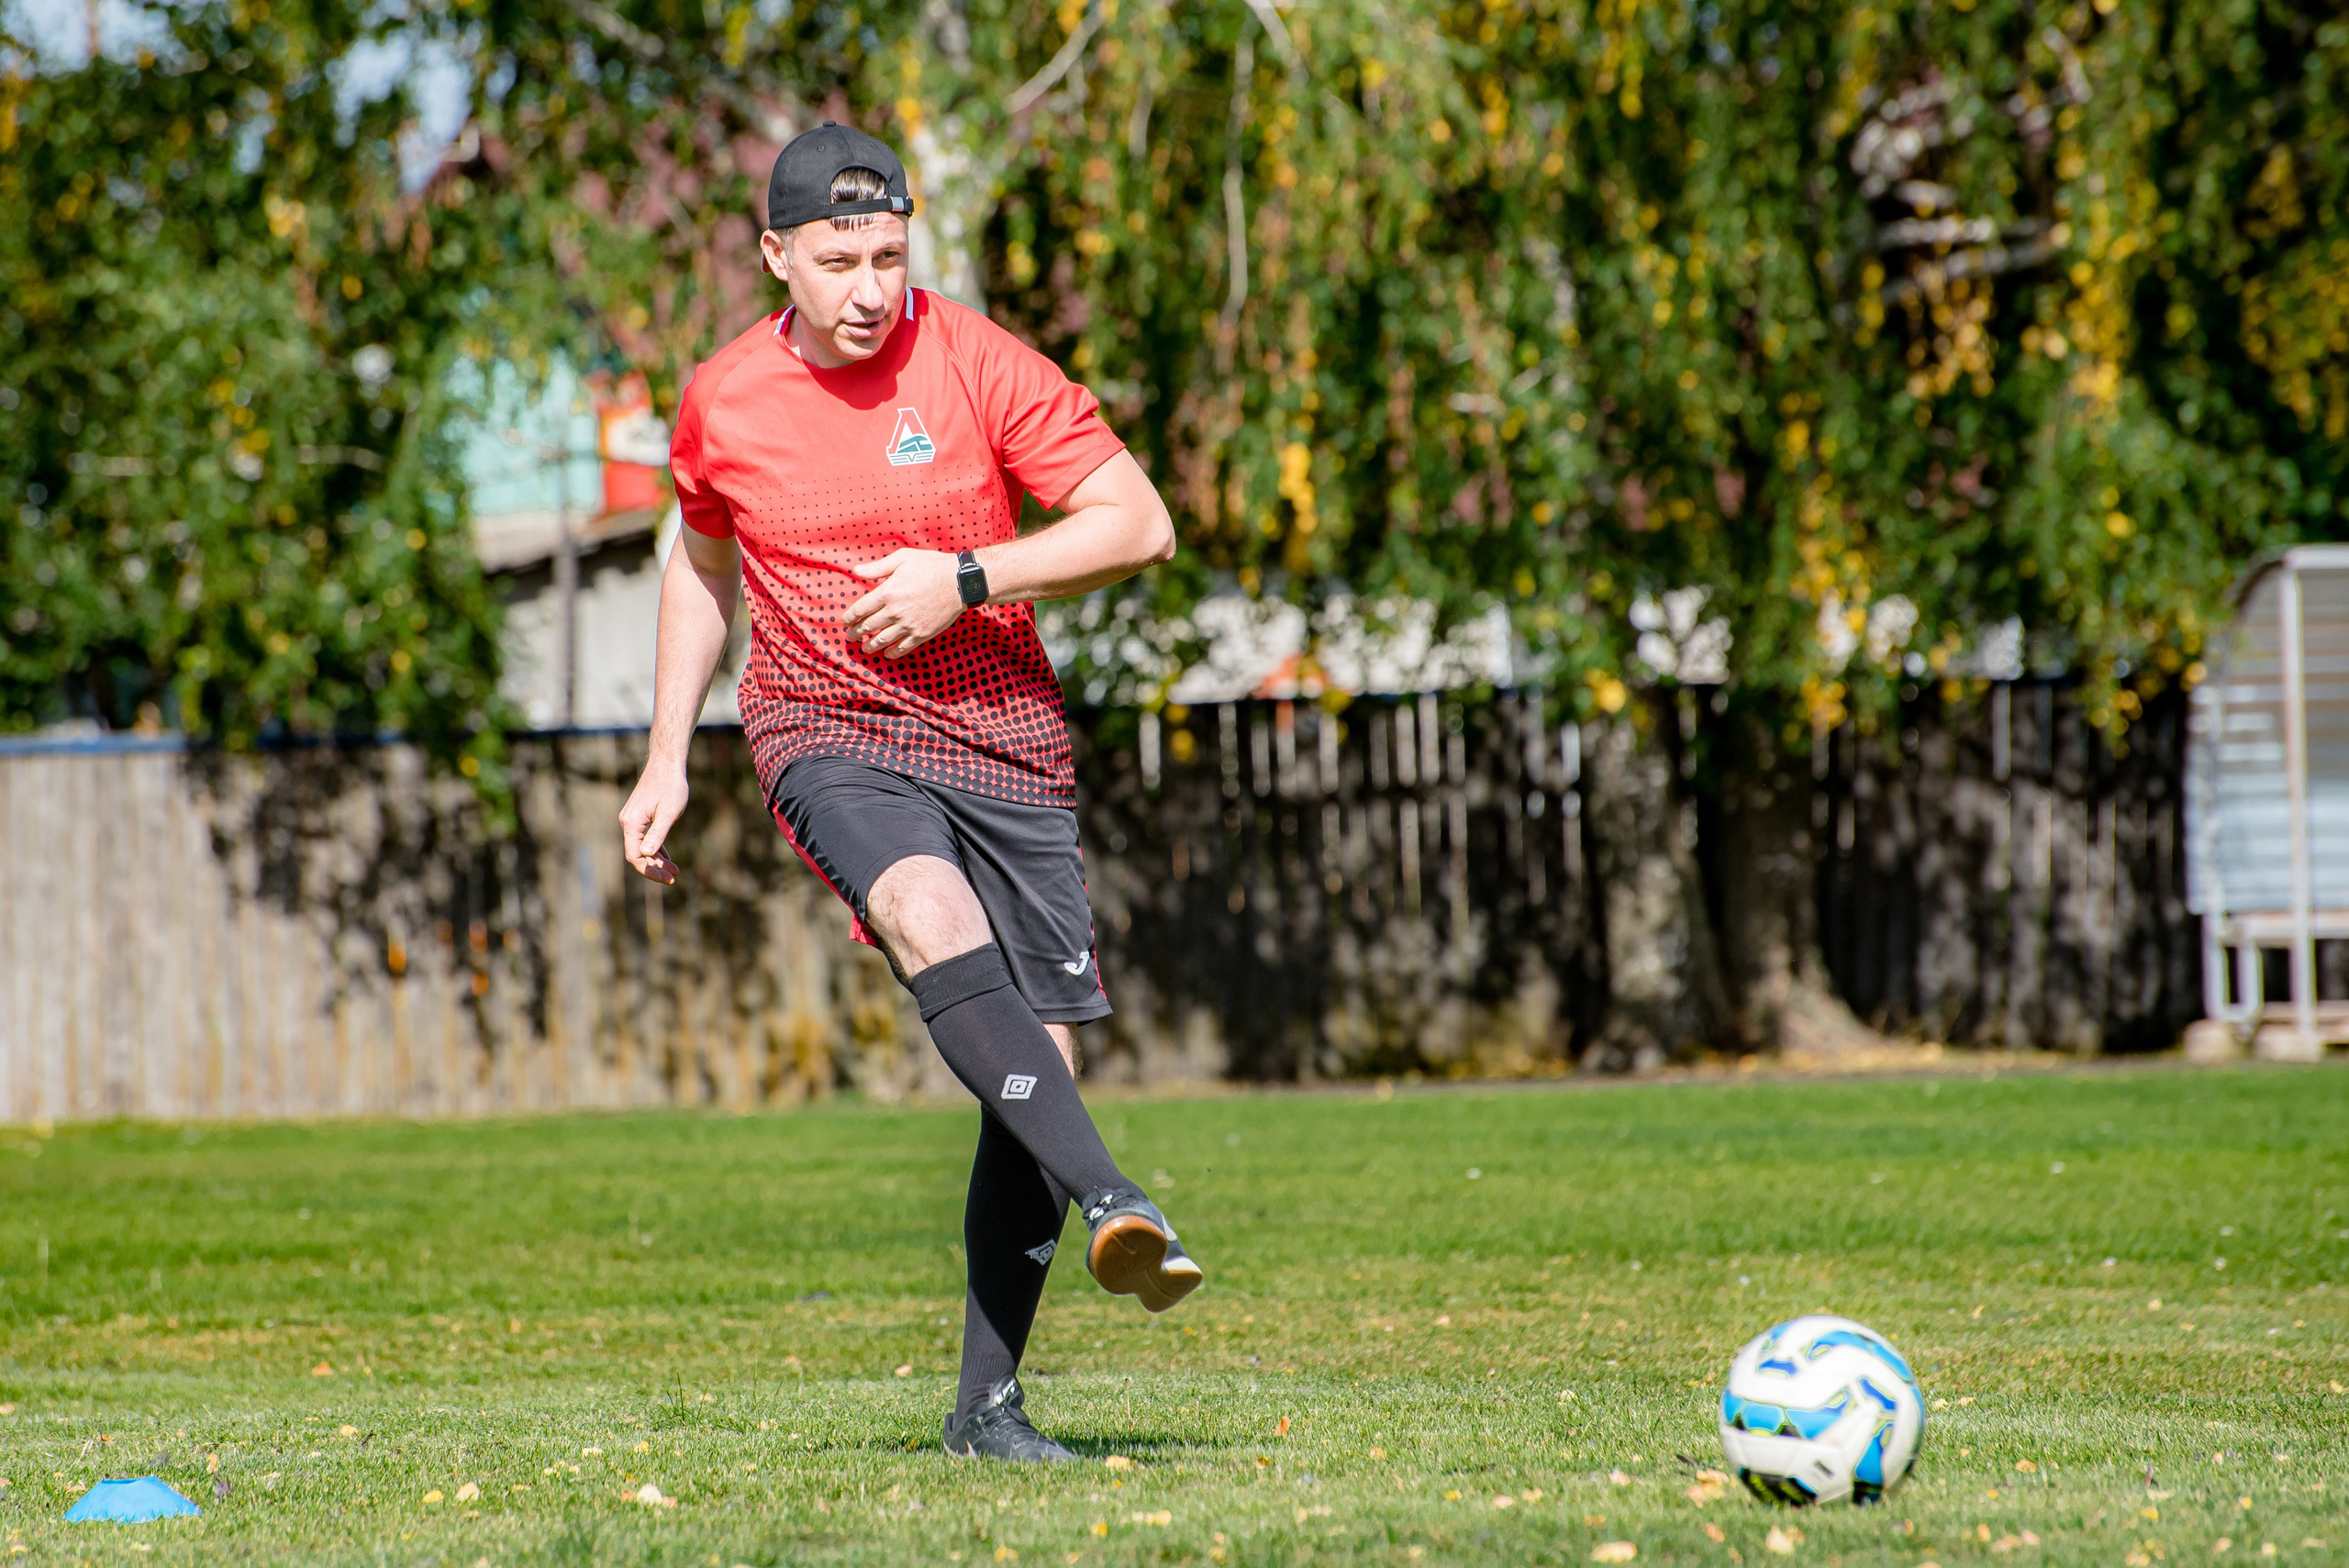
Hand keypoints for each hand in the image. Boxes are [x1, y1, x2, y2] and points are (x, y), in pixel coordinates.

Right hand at [618, 765, 687, 884]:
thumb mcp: (668, 813)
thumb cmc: (670, 786)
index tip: (666, 878)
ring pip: (642, 847)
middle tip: (674, 878)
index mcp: (631, 823)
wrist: (667, 764)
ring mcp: (632, 819)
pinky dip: (656, 849)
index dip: (649, 870)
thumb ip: (657, 834)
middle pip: (637, 854)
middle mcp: (627, 822)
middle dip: (655, 868)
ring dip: (657, 860)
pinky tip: (667, 858)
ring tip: (675, 871)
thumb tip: (646, 854)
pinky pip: (645, 838)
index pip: (635, 855)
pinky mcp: (639, 816)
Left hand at [845, 549, 965, 657]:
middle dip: (855, 633)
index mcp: (887, 592)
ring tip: (864, 648)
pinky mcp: (921, 634)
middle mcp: (895, 611)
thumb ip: (878, 567)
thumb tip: (856, 571)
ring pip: (882, 640)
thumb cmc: (931, 566)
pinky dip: (892, 653)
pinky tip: (887, 654)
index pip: (860, 609)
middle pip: (868, 627)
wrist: (959, 582)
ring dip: (870, 646)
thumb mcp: (903, 558)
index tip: (844, 621)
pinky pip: (903, 648)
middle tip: (850, 637)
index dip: (849, 617)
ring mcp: (908, 625)